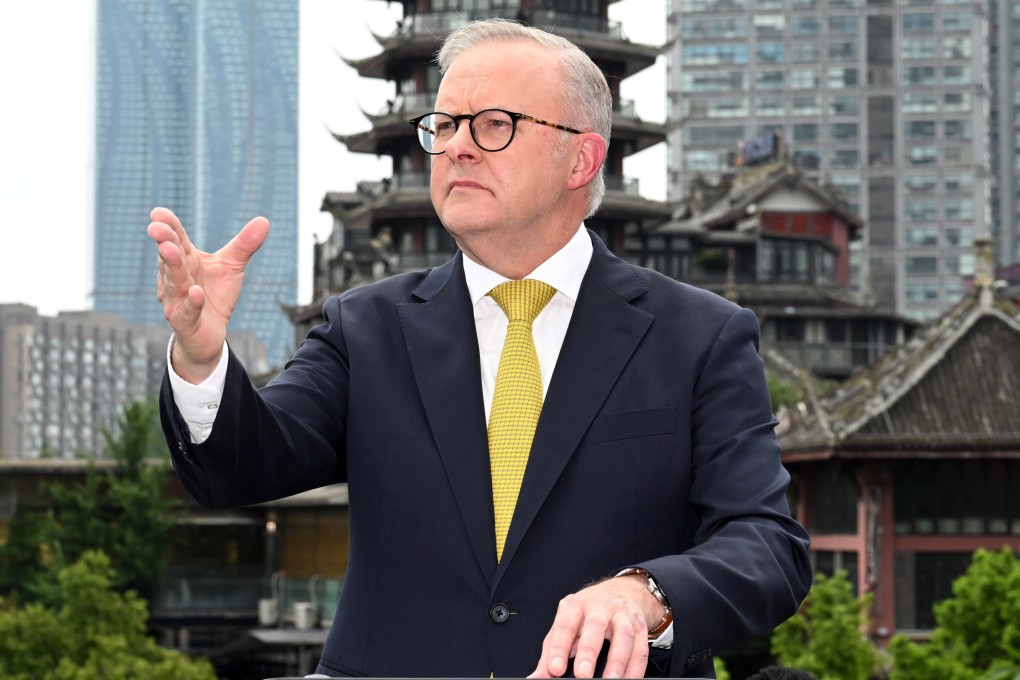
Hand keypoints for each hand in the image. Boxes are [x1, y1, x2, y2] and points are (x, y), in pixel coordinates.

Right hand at [146, 207, 268, 382]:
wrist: (209, 334)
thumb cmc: (214, 295)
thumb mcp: (232, 267)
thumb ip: (244, 245)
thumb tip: (264, 221)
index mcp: (186, 260)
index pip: (175, 239)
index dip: (168, 226)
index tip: (158, 212)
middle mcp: (175, 278)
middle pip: (170, 257)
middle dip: (164, 241)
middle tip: (156, 227)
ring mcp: (177, 300)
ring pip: (174, 282)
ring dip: (171, 266)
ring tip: (169, 249)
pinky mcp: (185, 322)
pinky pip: (188, 311)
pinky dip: (191, 302)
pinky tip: (196, 293)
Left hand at [530, 574, 661, 678]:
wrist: (620, 593)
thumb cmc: (587, 614)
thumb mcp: (566, 625)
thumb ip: (550, 652)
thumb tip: (537, 677)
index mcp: (575, 606)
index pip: (565, 625)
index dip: (559, 648)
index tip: (555, 668)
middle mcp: (600, 607)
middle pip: (595, 626)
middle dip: (589, 652)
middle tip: (582, 675)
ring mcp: (622, 615)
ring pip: (623, 636)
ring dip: (617, 661)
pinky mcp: (639, 627)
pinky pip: (640, 648)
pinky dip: (635, 667)